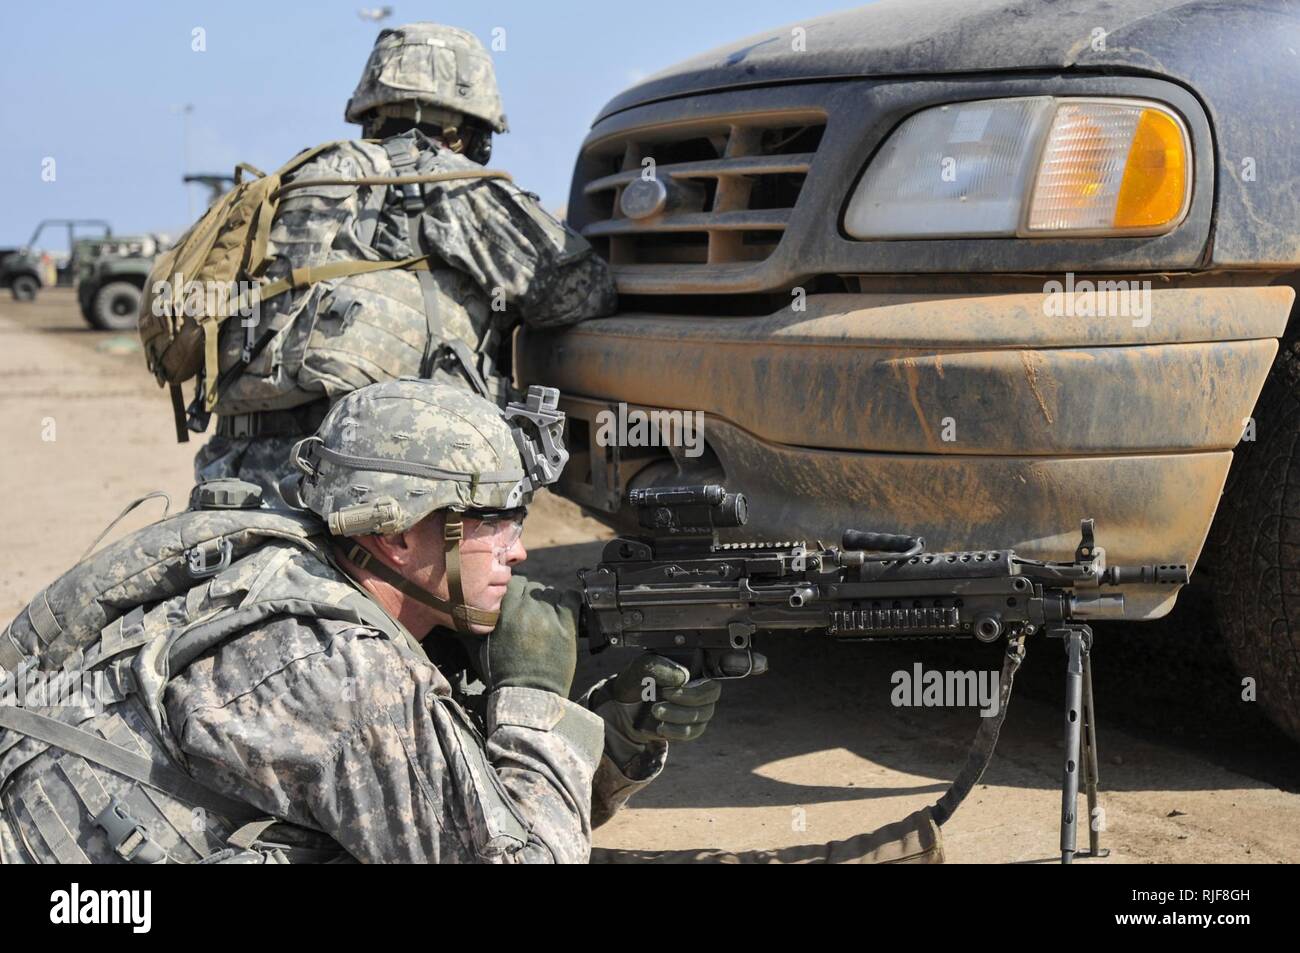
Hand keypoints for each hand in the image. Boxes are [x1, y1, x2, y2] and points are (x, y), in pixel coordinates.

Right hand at [478, 576, 581, 696]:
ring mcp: (549, 616)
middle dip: (532, 597)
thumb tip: (484, 610)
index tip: (519, 600)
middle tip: (533, 612)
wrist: (527, 694)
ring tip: (548, 615)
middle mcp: (528, 609)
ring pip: (552, 591)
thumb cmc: (503, 674)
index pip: (514, 583)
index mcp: (506, 613)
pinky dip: (569, 600)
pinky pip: (572, 598)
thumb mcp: (484, 645)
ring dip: (549, 600)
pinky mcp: (568, 625)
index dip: (516, 591)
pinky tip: (564, 611)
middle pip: (533, 586)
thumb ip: (486, 623)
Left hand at [588, 650, 766, 766]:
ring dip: (679, 714)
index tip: (761, 663)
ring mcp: (698, 706)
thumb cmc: (635, 680)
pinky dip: (678, 730)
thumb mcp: (640, 667)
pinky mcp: (691, 725)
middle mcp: (700, 683)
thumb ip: (658, 666)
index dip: (744, 662)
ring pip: (703, 714)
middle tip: (667, 695)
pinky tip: (662, 727)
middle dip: (691, 696)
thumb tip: (682, 677)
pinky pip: (695, 731)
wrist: (622, 708)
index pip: (725, 661)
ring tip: (656, 711)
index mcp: (693, 663)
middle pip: (713, 692)